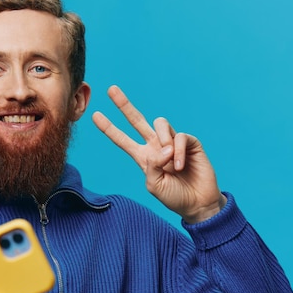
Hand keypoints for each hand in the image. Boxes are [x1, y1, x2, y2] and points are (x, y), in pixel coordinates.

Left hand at [92, 85, 225, 222]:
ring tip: (171, 163)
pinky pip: (180, 137)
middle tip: (111, 89)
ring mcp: (172, 142)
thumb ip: (152, 165)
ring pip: (160, 123)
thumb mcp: (154, 185)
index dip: (109, 128)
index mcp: (143, 157)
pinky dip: (179, 151)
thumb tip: (163, 147)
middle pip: (136, 120)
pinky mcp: (189, 142)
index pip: (122, 139)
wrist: (197, 203)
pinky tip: (180, 165)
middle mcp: (155, 146)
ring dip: (163, 141)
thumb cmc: (174, 197)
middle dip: (124, 105)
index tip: (95, 115)